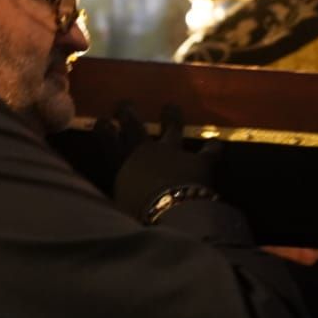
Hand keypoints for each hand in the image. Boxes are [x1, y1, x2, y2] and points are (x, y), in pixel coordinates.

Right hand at [111, 103, 219, 220]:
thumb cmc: (138, 214)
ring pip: (172, 127)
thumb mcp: (119, 206)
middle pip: (134, 126)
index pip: (109, 141)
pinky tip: (215, 143)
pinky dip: (212, 147)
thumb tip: (114, 195)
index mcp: (123, 163)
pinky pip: (208, 151)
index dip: (104, 129)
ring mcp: (174, 151)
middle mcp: (146, 151)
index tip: (102, 120)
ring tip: (170, 107)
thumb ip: (119, 194)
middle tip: (125, 104)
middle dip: (128, 113)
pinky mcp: (199, 160)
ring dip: (171, 116)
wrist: (172, 213)